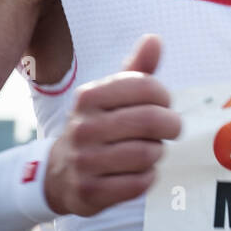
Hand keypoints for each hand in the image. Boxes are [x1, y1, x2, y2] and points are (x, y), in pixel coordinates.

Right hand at [43, 34, 179, 216]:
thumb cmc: (99, 127)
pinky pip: (139, 184)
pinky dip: (148, 178)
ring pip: (148, 154)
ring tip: (150, 151)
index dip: (164, 97)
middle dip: (171, 126)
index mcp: (89, 97)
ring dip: (158, 154)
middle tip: (170, 130)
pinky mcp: (90, 192)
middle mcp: (83, 127)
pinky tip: (138, 173)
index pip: (146, 86)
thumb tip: (154, 39)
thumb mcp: (112, 96)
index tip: (163, 104)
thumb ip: (137, 70)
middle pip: (151, 121)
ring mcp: (84, 161)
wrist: (59, 173)